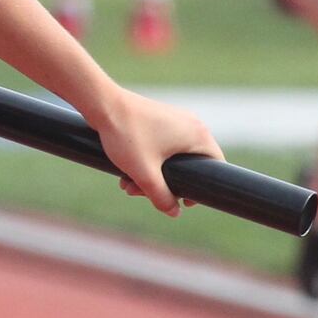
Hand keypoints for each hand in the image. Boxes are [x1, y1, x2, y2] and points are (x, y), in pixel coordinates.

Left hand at [92, 89, 222, 217]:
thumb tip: (174, 212)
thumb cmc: (126, 135)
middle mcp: (190, 124)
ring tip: (127, 185)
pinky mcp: (158, 119)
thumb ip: (162, 197)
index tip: (183, 200)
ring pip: (170, 157)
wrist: (102, 105)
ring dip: (151, 175)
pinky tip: (125, 171)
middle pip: (189, 164)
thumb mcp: (145, 174)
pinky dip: (147, 160)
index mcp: (197, 134)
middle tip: (144, 194)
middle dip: (165, 184)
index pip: (215, 165)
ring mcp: (174, 120)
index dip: (202, 187)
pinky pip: (160, 146)